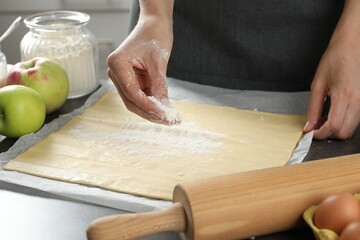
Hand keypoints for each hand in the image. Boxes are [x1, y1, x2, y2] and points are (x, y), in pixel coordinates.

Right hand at [107, 1, 179, 124]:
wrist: (154, 25)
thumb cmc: (154, 36)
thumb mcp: (159, 61)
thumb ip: (159, 85)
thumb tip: (164, 106)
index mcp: (117, 64)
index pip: (132, 92)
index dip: (147, 105)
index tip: (162, 114)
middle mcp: (115, 72)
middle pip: (131, 101)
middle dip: (149, 112)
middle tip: (168, 121)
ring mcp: (122, 77)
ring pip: (135, 101)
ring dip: (151, 111)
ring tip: (170, 118)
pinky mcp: (130, 80)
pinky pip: (140, 96)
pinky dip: (152, 103)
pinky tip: (165, 110)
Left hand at [304, 35, 359, 139]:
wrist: (353, 44)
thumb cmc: (335, 58)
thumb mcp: (317, 84)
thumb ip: (312, 108)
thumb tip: (309, 125)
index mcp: (344, 96)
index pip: (333, 127)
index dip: (320, 134)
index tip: (311, 132)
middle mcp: (358, 101)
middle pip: (344, 132)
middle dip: (328, 133)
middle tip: (316, 126)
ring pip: (351, 128)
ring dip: (336, 128)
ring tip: (323, 118)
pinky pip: (355, 120)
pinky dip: (343, 122)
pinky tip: (333, 113)